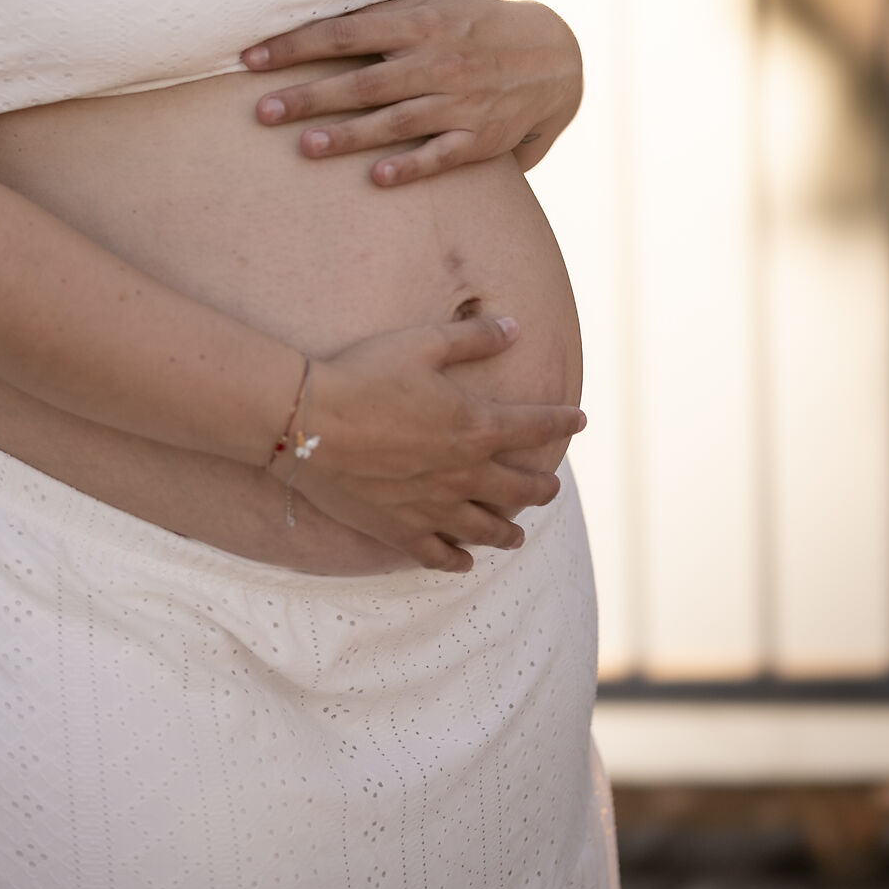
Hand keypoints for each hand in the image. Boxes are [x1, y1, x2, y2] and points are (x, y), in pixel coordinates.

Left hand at [242, 0, 582, 185]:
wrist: (552, 56)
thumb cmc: (471, 24)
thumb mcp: (432, 0)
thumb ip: (380, 6)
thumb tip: (312, 1)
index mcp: (419, 22)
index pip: (344, 33)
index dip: (295, 44)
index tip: (250, 58)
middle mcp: (436, 61)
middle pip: (361, 82)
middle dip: (309, 96)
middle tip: (260, 111)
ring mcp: (458, 101)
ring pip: (395, 121)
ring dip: (348, 136)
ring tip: (304, 147)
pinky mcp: (479, 136)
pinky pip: (441, 154)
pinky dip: (410, 167)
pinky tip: (376, 179)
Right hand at [286, 316, 585, 571]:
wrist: (308, 422)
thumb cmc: (365, 374)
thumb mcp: (423, 342)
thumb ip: (474, 337)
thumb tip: (516, 326)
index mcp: (476, 426)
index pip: (535, 426)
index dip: (561, 421)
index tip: (580, 420)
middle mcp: (465, 474)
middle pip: (520, 488)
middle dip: (542, 486)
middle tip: (551, 487)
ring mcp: (434, 508)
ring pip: (487, 529)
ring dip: (509, 531)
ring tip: (519, 534)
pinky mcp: (401, 530)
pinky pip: (440, 555)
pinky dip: (458, 561)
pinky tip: (465, 562)